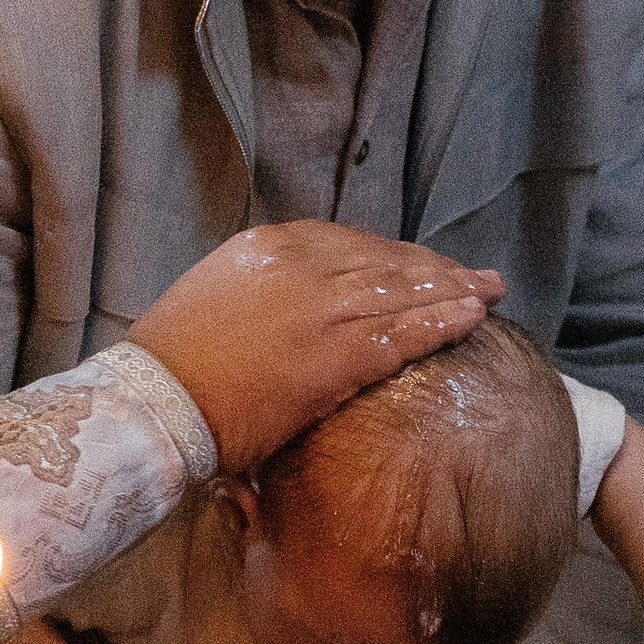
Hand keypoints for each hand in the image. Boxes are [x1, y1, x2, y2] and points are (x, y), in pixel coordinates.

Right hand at [128, 224, 502, 470]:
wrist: (156, 401)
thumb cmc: (174, 363)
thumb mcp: (217, 297)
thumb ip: (265, 289)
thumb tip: (292, 304)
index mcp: (268, 245)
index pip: (350, 241)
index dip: (394, 254)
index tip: (421, 263)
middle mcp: (302, 264)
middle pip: (386, 259)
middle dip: (434, 267)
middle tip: (472, 274)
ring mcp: (323, 306)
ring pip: (404, 290)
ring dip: (452, 290)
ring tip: (487, 292)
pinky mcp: (337, 353)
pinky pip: (404, 332)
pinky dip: (443, 322)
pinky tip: (471, 319)